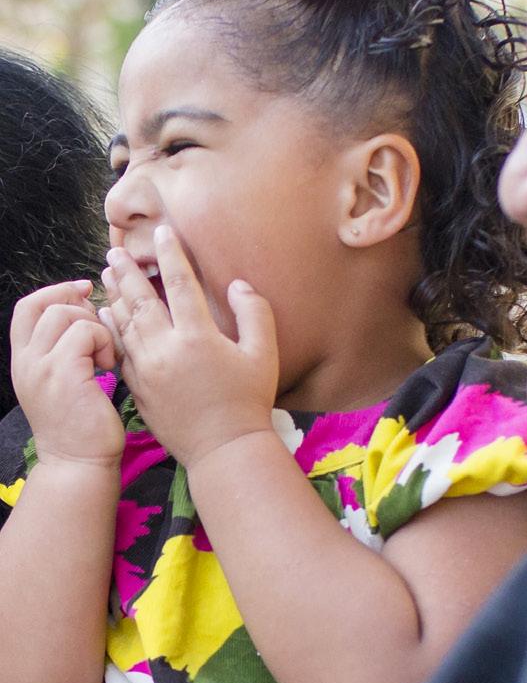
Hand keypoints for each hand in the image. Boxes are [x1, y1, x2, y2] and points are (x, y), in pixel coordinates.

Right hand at [10, 282, 123, 467]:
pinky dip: (104, 342)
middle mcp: (26, 362)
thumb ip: (62, 350)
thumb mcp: (61, 383)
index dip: (55, 292)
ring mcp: (41, 366)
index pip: (27, 307)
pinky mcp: (64, 373)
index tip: (84, 295)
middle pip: (47, 304)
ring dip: (95, 328)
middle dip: (81, 309)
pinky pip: (86, 331)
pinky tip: (110, 366)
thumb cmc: (82, 426)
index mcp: (23, 361)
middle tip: (100, 335)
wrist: (80, 464)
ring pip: (67, 314)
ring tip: (104, 356)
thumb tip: (84, 309)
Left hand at [100, 227, 278, 467]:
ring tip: (106, 274)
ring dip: (114, 295)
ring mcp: (147, 369)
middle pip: (140, 299)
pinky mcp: (138, 388)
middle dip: (127, 271)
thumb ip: (255, 313)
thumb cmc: (249, 401)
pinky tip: (107, 315)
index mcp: (198, 336)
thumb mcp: (265, 354)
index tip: (162, 233)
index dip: (170, 254)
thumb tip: (237, 284)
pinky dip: (111, 329)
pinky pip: (120, 350)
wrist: (224, 450)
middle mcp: (166, 349)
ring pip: (124, 323)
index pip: (179, 283)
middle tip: (116, 250)